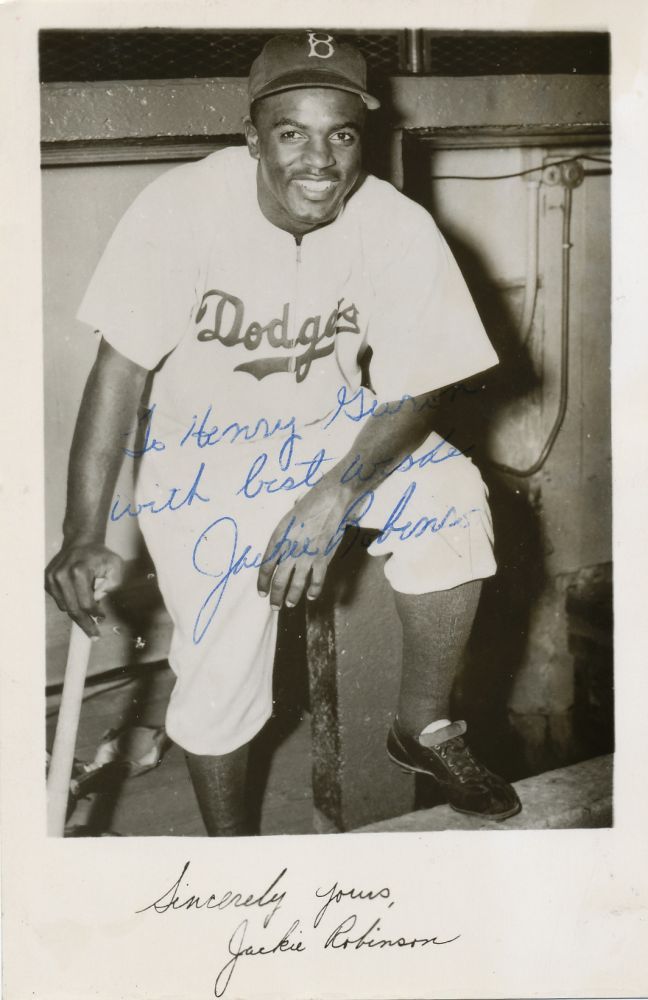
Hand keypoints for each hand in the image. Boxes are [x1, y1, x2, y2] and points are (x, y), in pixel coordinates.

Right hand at [45, 540, 124, 637]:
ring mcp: (52, 578)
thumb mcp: (116, 565)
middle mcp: (61, 575)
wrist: (81, 542)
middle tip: (94, 635)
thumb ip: (113, 583)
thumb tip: (98, 599)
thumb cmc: (100, 555)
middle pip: (73, 609)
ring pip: (65, 607)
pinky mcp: (47, 581)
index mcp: (78, 571)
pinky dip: (69, 603)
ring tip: (90, 611)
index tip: (102, 619)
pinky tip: (78, 598)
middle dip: (85, 624)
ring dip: (78, 612)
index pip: (86, 603)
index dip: (95, 614)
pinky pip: (59, 601)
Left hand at [257, 482, 354, 609]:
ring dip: (292, 597)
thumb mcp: (287, 521)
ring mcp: (306, 556)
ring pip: (296, 584)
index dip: (262, 583)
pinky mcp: (323, 558)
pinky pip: (316, 580)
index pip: (265, 567)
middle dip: (275, 597)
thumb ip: (282, 541)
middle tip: (274, 606)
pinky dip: (313, 590)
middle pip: (278, 580)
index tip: (262, 593)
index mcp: (278, 539)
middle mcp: (290, 550)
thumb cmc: (308, 507)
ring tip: (289, 604)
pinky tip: (311, 597)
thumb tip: (278, 556)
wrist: (330, 500)